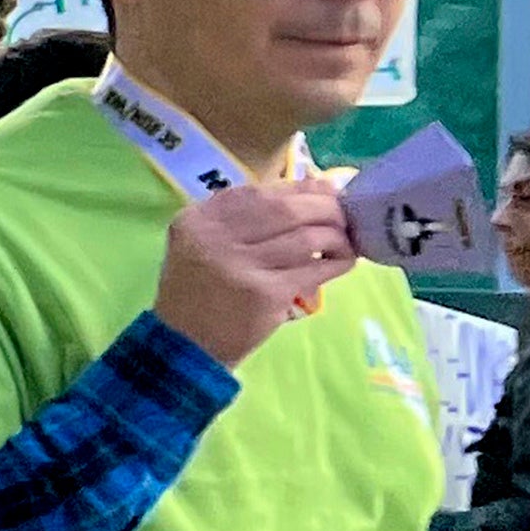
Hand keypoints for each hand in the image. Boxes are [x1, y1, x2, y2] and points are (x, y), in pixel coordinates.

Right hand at [156, 173, 356, 365]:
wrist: (186, 344)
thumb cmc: (201, 290)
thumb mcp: (206, 243)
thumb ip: (246, 217)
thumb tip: (317, 186)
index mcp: (198, 220)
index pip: (259, 192)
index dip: (301, 189)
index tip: (325, 192)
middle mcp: (215, 238)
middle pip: (287, 210)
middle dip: (326, 209)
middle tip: (342, 217)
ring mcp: (241, 266)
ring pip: (308, 237)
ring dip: (337, 237)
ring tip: (342, 243)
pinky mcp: (266, 294)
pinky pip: (316, 269)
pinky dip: (338, 261)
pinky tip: (342, 261)